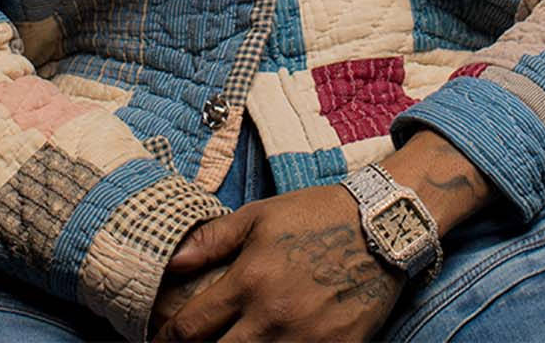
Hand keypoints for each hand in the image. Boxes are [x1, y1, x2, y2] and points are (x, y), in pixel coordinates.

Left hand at [151, 185, 401, 341]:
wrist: (383, 225)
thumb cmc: (317, 215)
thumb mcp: (260, 215)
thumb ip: (212, 240)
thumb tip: (171, 261)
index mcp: (249, 281)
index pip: (190, 328)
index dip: (167, 339)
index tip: (161, 340)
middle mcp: (272, 317)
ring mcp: (307, 339)